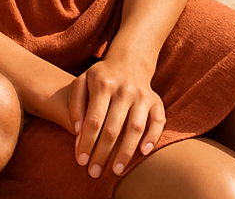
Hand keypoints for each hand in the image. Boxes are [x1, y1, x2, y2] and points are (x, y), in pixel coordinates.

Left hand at [66, 57, 164, 177]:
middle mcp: (124, 90)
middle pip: (113, 128)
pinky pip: (158, 122)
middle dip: (102, 153)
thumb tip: (77, 131)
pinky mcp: (156, 101)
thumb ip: (75, 104)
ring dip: (125, 152)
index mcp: (103, 84)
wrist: (128, 61)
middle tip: (94, 172)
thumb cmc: (101, 78)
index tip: (80, 161)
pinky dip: (152, 137)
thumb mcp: (82, 82)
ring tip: (115, 171)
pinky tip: (143, 153)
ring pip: (135, 128)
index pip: (94, 120)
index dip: (87, 142)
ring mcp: (142, 95)